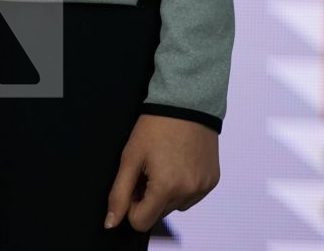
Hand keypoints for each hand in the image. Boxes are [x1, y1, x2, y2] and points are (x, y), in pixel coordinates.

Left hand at [105, 114, 219, 233]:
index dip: (132, 204)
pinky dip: (183, 185)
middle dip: (149, 196)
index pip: (141, 222)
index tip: (134, 182)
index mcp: (166, 188)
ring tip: (165, 162)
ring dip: (167, 192)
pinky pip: (192, 195)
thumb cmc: (155, 126)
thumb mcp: (131, 156)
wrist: (186, 101)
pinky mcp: (212, 181)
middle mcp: (188, 193)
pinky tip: (180, 162)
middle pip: (158, 213)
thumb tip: (111, 223)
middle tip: (149, 167)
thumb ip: (119, 193)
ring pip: (176, 206)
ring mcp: (203, 188)